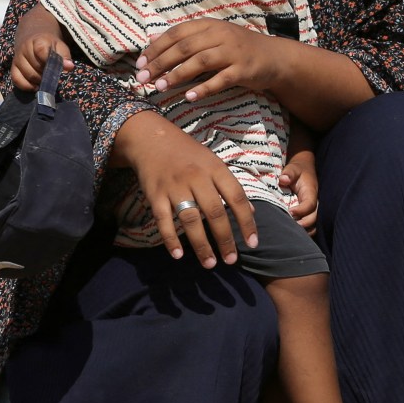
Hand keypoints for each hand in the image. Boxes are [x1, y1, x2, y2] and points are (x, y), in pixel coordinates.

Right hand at [11, 26, 70, 91]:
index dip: (48, 61)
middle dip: (46, 73)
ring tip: (45, 79)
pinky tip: (35, 86)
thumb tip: (69, 67)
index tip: (56, 68)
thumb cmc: (49, 46)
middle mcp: (24, 49)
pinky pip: (16, 80)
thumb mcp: (60, 47)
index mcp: (37, 41)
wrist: (33, 40)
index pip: (41, 51)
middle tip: (53, 74)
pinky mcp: (13, 68)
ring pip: (27, 75)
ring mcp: (17, 58)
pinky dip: (27, 86)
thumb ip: (64, 56)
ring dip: (38, 80)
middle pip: (36, 66)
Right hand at [110, 112, 259, 266]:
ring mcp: (175, 186)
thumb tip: (251, 213)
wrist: (150, 138)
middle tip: (231, 260)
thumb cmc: (188, 153)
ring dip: (201, 244)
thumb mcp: (214, 162)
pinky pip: (163, 220)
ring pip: (190, 219)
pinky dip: (170, 239)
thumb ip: (231, 186)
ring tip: (209, 264)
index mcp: (215, 169)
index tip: (252, 243)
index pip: (237, 197)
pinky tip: (178, 255)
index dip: (246, 222)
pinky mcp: (155, 194)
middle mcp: (196, 177)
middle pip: (215, 212)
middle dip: (225, 239)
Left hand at [137, 18, 280, 101]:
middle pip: (184, 47)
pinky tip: (189, 97)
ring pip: (200, 62)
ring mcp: (233, 52)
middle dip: (160, 63)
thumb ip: (186, 38)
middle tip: (143, 79)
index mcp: (209, 26)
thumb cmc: (237, 48)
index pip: (176, 34)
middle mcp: (220, 35)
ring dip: (177, 75)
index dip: (156, 48)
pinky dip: (204, 88)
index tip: (139, 64)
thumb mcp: (212, 37)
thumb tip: (152, 40)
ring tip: (160, 87)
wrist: (274, 57)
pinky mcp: (244, 70)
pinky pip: (221, 80)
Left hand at [282, 153, 318, 233]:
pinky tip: (293, 233)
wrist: (304, 170)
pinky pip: (310, 225)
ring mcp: (313, 209)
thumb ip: (289, 173)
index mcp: (311, 192)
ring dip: (305, 230)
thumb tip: (283, 180)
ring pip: (314, 224)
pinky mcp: (309, 213)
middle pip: (314, 217)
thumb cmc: (298, 170)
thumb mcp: (293, 168)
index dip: (301, 210)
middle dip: (304, 224)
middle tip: (290, 227)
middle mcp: (315, 202)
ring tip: (292, 233)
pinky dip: (304, 231)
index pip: (310, 204)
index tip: (290, 212)